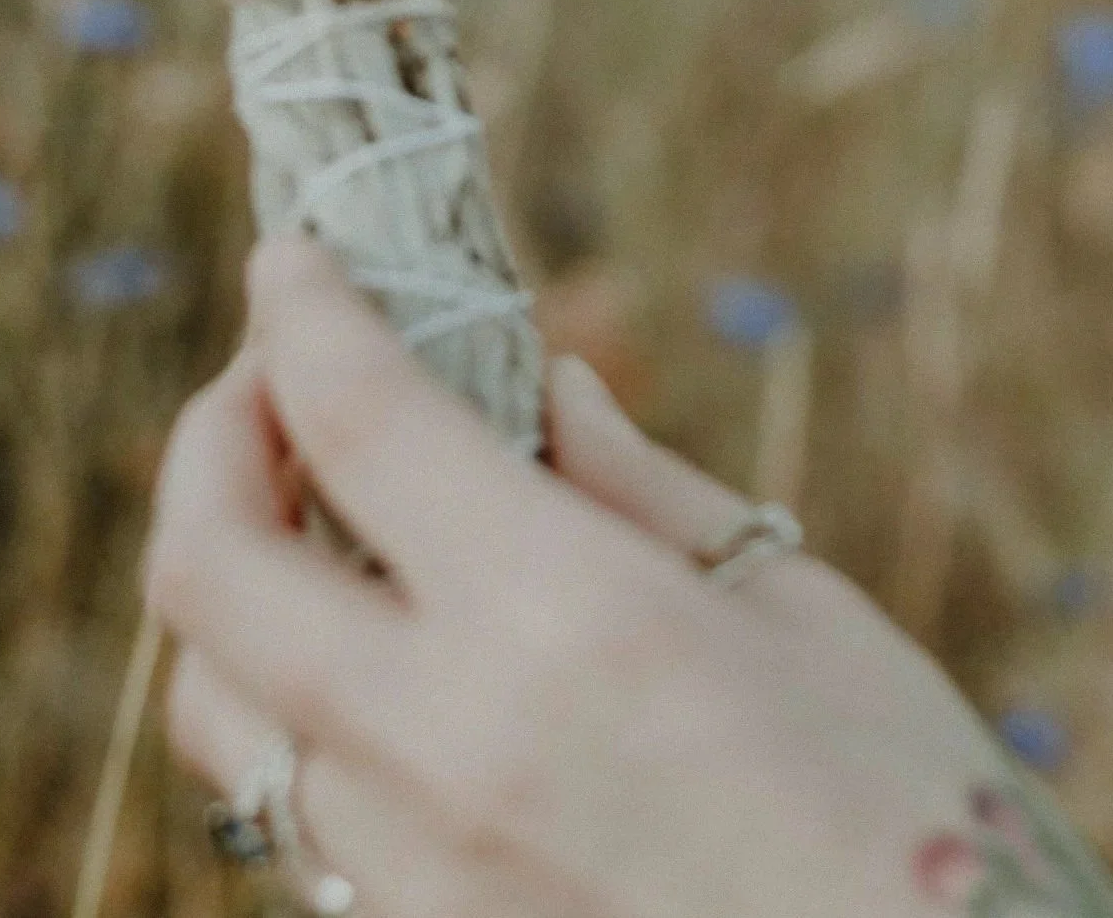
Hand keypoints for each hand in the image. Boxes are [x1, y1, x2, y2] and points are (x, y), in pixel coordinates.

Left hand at [147, 237, 1112, 917]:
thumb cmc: (903, 805)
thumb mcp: (795, 607)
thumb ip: (641, 492)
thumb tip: (544, 389)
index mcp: (565, 617)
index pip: (361, 422)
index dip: (305, 314)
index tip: (293, 256)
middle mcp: (446, 745)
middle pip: (209, 567)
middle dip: (210, 437)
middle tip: (267, 379)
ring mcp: (406, 871)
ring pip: (215, 708)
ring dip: (228, 584)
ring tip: (304, 519)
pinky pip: (289, 816)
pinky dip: (292, 708)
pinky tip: (376, 664)